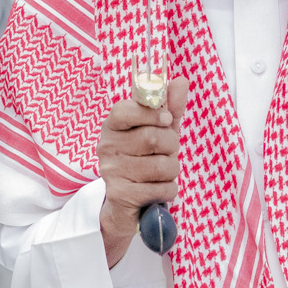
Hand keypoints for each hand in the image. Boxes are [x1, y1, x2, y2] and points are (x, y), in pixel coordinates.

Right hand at [97, 77, 186, 268]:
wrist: (124, 206)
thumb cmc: (143, 162)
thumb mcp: (158, 132)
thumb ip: (169, 108)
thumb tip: (181, 81)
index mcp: (112, 127)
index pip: (127, 109)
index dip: (152, 113)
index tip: (166, 120)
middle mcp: (106, 147)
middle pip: (153, 137)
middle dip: (171, 147)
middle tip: (166, 153)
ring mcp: (111, 171)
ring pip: (162, 165)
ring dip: (172, 172)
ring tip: (162, 174)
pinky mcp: (120, 195)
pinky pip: (162, 188)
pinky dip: (168, 191)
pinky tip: (157, 190)